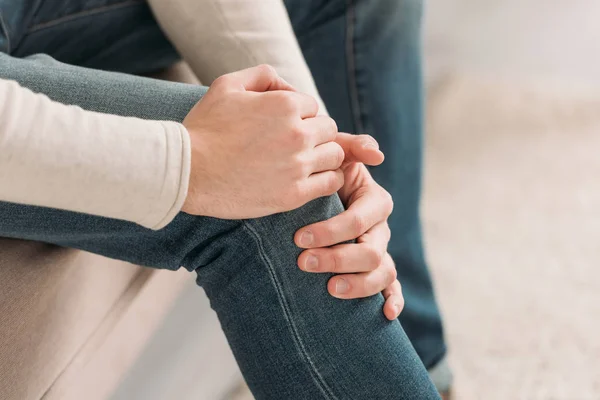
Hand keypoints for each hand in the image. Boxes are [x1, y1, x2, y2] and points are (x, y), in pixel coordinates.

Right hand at [182, 65, 343, 218]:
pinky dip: (326, 180)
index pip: (313, 106)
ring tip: (302, 163)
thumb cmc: (204, 128)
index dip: (299, 116)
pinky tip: (308, 180)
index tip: (282, 129)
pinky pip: (331, 183)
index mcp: (284, 104)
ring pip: (335, 156)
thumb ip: (263, 76)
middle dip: (314, 135)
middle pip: (328, 129)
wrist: (186, 172)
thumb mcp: (227, 85)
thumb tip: (288, 86)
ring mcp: (297, 165)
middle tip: (292, 146)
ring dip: (323, 157)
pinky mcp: (294, 194)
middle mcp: (297, 133)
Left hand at [294, 133, 403, 319]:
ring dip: (359, 284)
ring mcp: (380, 249)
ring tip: (330, 289)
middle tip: (304, 263)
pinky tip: (386, 314)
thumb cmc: (324, 169)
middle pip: (372, 250)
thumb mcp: (335, 152)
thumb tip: (377, 154)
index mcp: (374, 200)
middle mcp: (380, 227)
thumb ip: (352, 146)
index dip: (332, 231)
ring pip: (383, 272)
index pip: (360, 220)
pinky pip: (392, 287)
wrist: (317, 187)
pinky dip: (394, 300)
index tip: (298, 239)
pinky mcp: (375, 268)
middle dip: (338, 258)